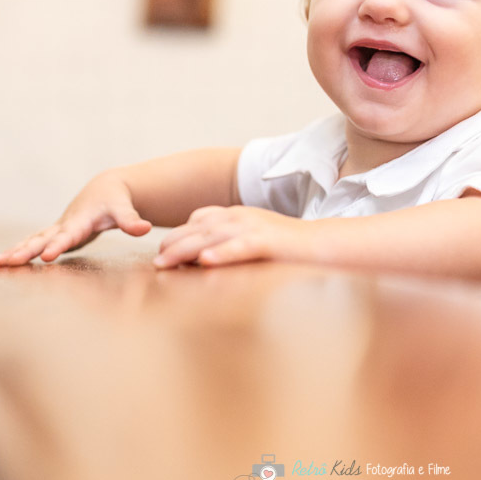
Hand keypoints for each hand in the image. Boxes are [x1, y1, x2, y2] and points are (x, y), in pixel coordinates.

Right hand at [0, 170, 152, 266]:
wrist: (103, 190)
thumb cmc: (114, 200)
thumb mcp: (123, 210)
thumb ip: (131, 220)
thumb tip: (144, 229)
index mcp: (80, 220)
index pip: (68, 235)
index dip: (58, 245)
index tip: (47, 256)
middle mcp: (65, 225)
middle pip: (42, 239)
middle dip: (26, 250)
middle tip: (8, 261)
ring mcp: (57, 229)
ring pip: (33, 240)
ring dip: (16, 250)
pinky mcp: (55, 234)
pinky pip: (33, 242)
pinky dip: (18, 250)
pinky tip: (3, 261)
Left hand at [152, 205, 302, 268]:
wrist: (325, 245)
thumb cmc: (289, 250)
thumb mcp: (254, 243)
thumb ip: (230, 247)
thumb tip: (203, 262)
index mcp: (238, 215)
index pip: (199, 220)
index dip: (178, 236)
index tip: (161, 256)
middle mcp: (241, 217)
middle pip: (199, 228)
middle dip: (174, 245)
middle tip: (154, 263)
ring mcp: (254, 227)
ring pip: (212, 236)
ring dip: (186, 250)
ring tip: (164, 264)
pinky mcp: (268, 242)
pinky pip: (240, 247)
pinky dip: (222, 253)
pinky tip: (205, 261)